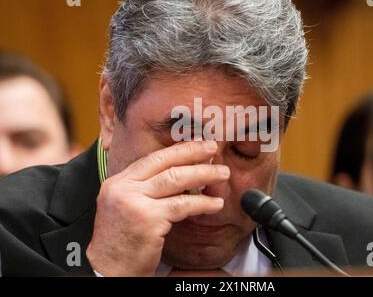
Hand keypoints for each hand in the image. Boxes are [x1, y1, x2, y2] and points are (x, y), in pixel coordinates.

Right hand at [86, 141, 228, 275]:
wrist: (108, 270)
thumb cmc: (121, 242)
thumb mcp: (126, 207)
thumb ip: (145, 189)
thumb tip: (179, 174)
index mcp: (117, 182)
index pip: (151, 159)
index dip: (177, 150)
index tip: (196, 146)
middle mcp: (123, 188)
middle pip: (164, 162)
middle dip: (192, 152)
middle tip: (213, 148)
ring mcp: (134, 203)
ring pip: (176, 179)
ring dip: (204, 174)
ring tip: (222, 173)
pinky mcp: (148, 220)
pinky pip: (182, 205)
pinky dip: (202, 202)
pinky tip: (215, 203)